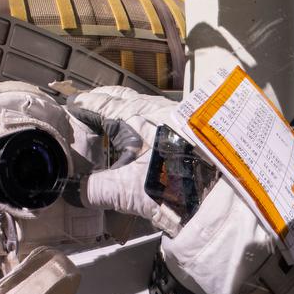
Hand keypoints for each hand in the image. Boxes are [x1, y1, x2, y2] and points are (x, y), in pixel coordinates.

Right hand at [65, 88, 181, 231]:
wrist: (225, 195)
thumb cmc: (177, 187)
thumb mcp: (127, 191)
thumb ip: (95, 190)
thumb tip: (74, 192)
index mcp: (135, 115)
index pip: (98, 103)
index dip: (80, 106)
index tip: (69, 107)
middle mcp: (156, 108)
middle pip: (122, 98)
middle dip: (103, 102)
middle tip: (88, 109)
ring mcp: (177, 115)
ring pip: (144, 105)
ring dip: (127, 112)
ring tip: (115, 124)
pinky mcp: (194, 128)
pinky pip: (162, 117)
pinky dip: (147, 122)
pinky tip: (146, 137)